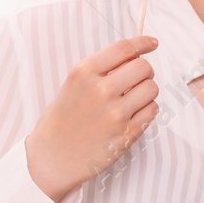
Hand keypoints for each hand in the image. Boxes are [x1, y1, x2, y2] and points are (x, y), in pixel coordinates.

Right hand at [24, 36, 159, 202]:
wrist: (51, 159)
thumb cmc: (61, 120)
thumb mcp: (72, 86)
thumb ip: (100, 70)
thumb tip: (135, 56)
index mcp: (83, 73)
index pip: (123, 48)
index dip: (143, 43)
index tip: (152, 43)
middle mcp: (100, 90)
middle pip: (143, 67)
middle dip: (144, 71)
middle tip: (137, 80)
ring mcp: (115, 113)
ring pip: (152, 88)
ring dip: (146, 92)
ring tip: (132, 100)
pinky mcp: (126, 133)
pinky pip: (152, 110)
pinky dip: (147, 110)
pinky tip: (132, 116)